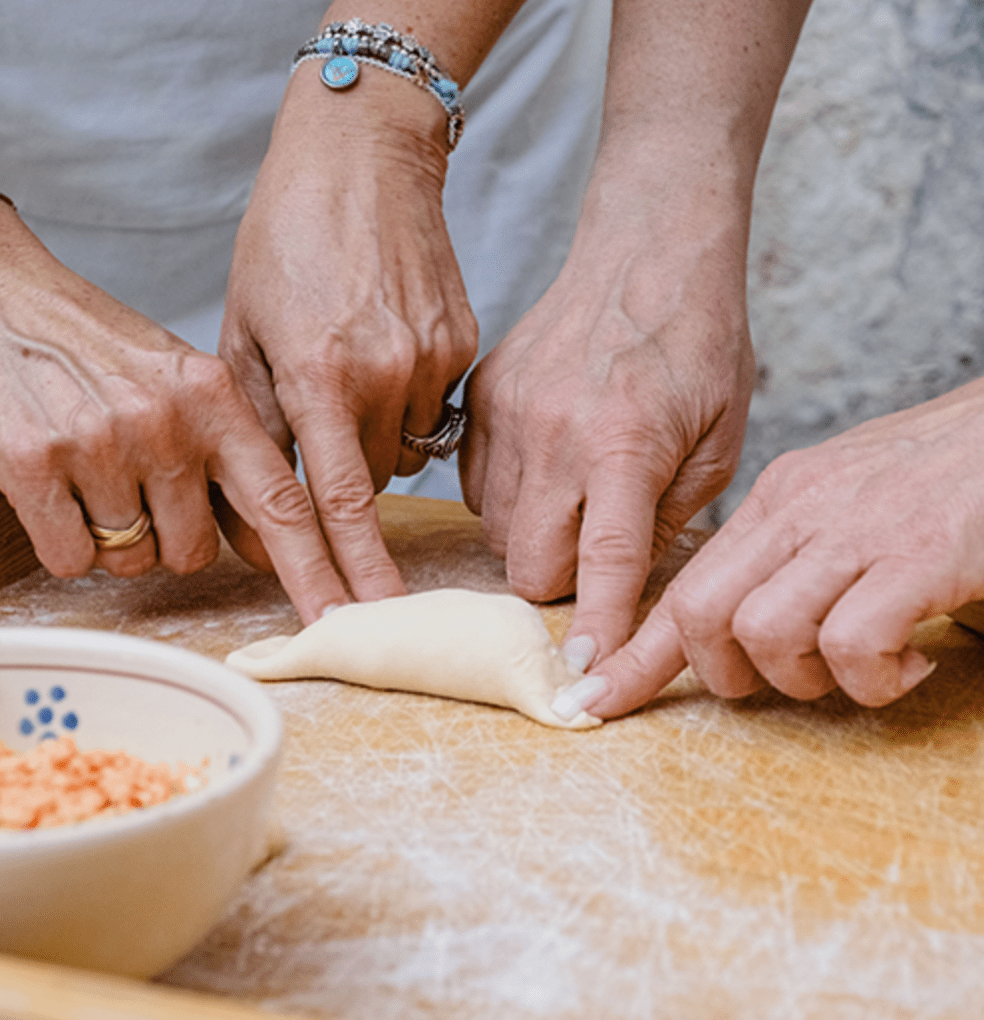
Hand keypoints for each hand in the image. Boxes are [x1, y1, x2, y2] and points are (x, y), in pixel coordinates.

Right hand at [0, 209, 346, 624]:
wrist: (10, 301)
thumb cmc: (108, 351)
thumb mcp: (188, 383)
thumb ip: (233, 457)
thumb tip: (273, 548)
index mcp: (215, 399)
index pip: (281, 503)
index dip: (316, 570)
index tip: (340, 617)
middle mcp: (165, 422)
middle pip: (196, 553)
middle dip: (174, 538)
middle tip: (143, 486)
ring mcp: (98, 443)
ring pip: (134, 561)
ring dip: (120, 540)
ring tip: (99, 476)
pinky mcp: (32, 463)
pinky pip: (73, 560)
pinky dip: (69, 544)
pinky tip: (61, 490)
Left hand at [219, 66, 476, 601]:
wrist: (362, 161)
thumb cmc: (288, 237)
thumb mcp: (245, 326)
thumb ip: (262, 420)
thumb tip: (273, 499)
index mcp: (320, 372)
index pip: (337, 501)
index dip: (348, 568)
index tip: (364, 618)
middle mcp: (384, 373)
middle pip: (372, 479)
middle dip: (346, 475)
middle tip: (327, 421)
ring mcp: (432, 359)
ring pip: (407, 447)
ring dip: (380, 436)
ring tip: (355, 370)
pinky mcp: (463, 344)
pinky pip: (435, 408)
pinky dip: (408, 400)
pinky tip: (387, 348)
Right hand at [460, 197, 754, 665]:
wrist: (647, 251)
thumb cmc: (698, 342)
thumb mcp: (722, 436)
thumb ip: (677, 516)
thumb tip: (635, 582)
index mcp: (626, 443)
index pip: (604, 565)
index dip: (598, 632)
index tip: (587, 685)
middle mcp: (556, 432)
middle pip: (527, 566)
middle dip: (559, 587)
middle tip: (596, 560)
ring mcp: (510, 412)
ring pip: (495, 532)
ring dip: (534, 540)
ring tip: (576, 500)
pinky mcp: (482, 396)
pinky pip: (475, 485)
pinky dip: (509, 499)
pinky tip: (548, 469)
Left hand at [580, 364, 983, 717]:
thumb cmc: (937, 474)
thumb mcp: (839, 498)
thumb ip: (785, 551)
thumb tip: (739, 615)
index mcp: (776, 499)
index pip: (682, 585)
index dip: (635, 655)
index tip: (595, 698)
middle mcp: (800, 511)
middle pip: (701, 613)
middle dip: (723, 675)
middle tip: (782, 681)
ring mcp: (855, 531)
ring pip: (763, 632)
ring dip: (805, 678)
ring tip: (861, 667)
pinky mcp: (917, 557)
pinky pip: (853, 643)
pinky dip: (875, 678)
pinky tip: (911, 662)